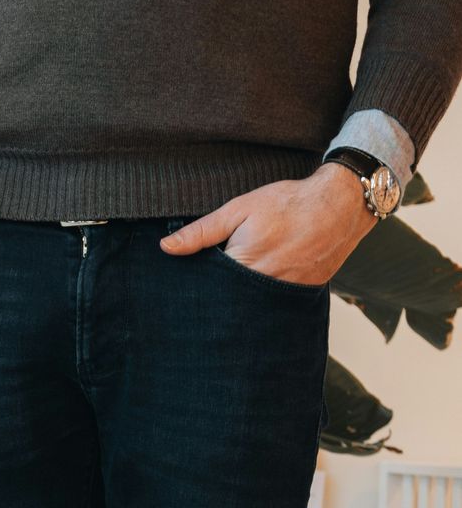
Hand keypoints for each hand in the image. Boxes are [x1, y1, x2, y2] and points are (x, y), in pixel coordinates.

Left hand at [160, 162, 378, 285]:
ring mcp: (287, 293)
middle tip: (201, 291)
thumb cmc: (287, 204)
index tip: (182, 284)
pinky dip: (262, 296)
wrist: (341, 205)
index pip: (208, 287)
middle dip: (216, 295)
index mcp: (245, 265)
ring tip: (231, 286)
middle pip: (229, 299)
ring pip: (251, 303)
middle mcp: (267, 286)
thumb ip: (202, 231)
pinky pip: (274, 302)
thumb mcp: (238, 210)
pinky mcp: (303, 293)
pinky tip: (254, 287)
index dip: (195, 284)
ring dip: (238, 297)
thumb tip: (166, 247)